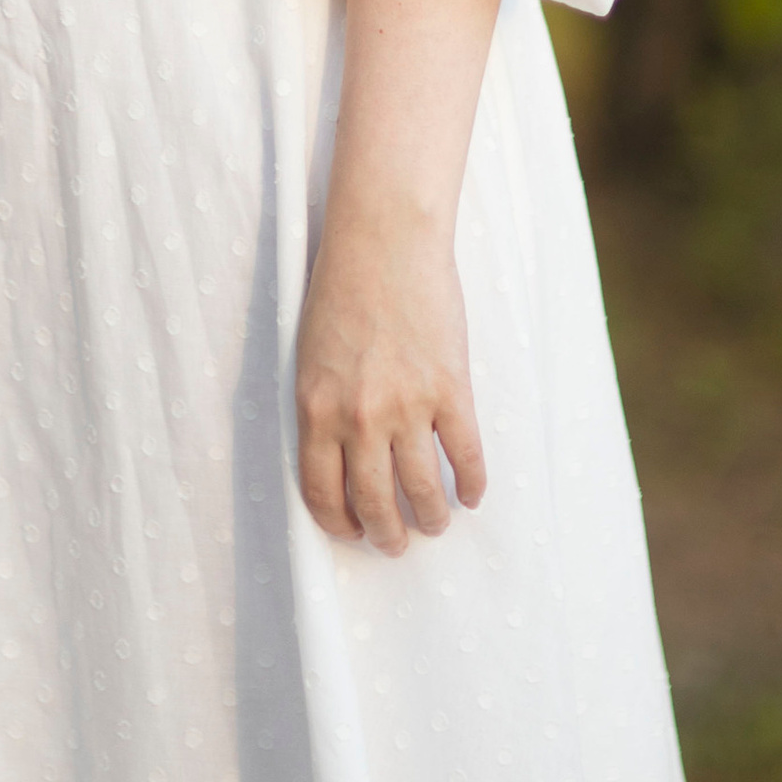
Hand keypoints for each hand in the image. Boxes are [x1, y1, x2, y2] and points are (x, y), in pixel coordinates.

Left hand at [294, 203, 486, 555]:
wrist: (385, 237)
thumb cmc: (342, 285)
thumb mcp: (310, 352)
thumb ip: (322, 404)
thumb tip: (340, 454)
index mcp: (315, 409)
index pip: (322, 492)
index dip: (340, 522)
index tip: (353, 531)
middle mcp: (358, 418)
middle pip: (374, 503)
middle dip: (387, 535)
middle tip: (396, 544)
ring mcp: (407, 406)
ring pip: (422, 489)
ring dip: (430, 517)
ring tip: (436, 524)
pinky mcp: (449, 389)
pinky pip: (464, 455)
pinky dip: (471, 483)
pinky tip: (471, 495)